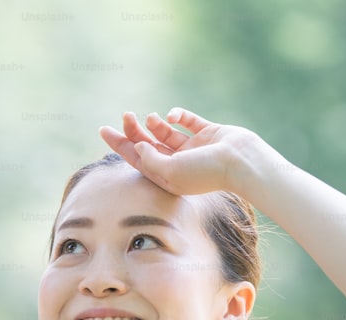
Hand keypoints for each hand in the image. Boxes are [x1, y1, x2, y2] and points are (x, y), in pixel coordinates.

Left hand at [99, 108, 276, 195]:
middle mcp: (178, 164)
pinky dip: (177, 115)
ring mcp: (193, 148)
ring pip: (165, 133)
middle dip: (134, 131)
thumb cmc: (206, 172)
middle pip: (149, 145)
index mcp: (168, 177)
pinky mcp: (207, 133)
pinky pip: (187, 121)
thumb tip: (138, 146)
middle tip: (124, 116)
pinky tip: (172, 116)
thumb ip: (150, 159)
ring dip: (154, 124)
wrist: (241, 163)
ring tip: (150, 118)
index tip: (104, 129)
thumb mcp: (171, 171)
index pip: (138, 159)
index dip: (120, 145)